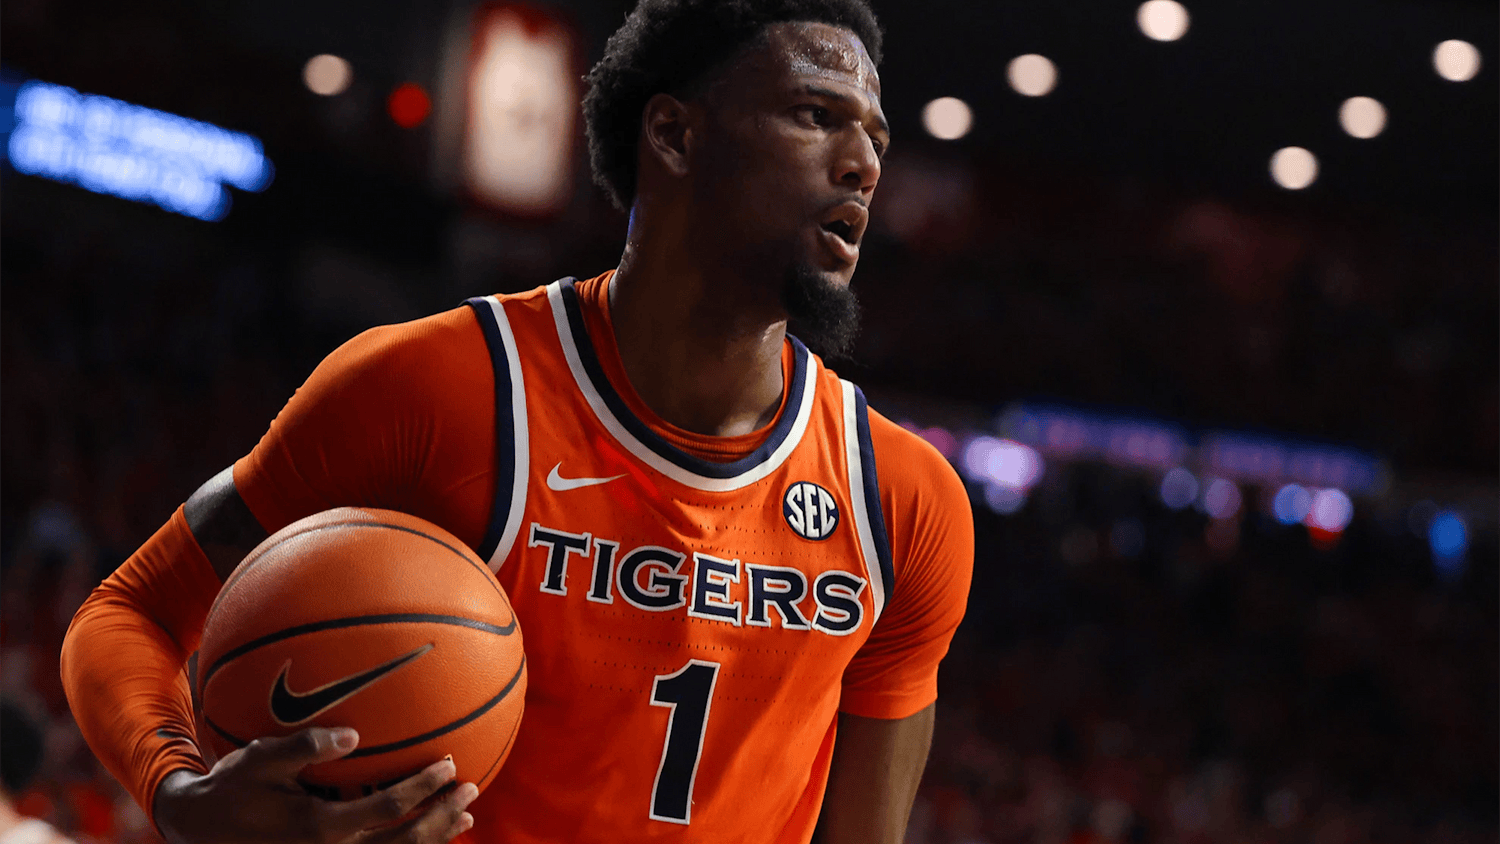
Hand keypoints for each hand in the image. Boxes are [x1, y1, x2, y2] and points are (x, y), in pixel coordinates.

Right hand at [154, 727, 478, 843]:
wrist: (201, 830)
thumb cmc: (233, 786)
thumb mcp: (259, 759)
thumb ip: (305, 746)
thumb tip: (353, 734)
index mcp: (319, 826)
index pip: (387, 810)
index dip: (423, 789)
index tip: (449, 764)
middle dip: (442, 818)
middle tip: (471, 789)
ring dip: (435, 838)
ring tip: (466, 816)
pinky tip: (432, 834)